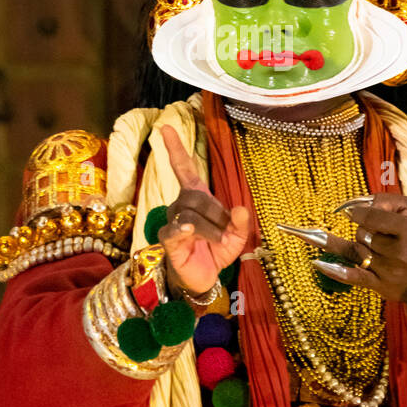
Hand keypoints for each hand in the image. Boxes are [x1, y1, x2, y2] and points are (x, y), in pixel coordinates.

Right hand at [158, 125, 250, 298]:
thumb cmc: (217, 250)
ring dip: (211, 229)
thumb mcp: (237, 237)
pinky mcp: (168, 240)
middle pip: (196, 196)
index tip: (166, 128)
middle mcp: (181, 205)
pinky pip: (174, 230)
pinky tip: (188, 230)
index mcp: (197, 197)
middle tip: (228, 232)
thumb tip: (240, 208)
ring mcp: (173, 222)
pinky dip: (182, 229)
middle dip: (216, 214)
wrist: (205, 277)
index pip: (184, 168)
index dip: (176, 149)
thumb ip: (241, 223)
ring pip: (190, 215)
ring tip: (220, 242)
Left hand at [313, 194, 406, 302]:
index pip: (370, 217)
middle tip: (386, 237)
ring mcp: (389, 272)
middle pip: (361, 234)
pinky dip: (335, 270)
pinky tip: (317, 263)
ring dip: (363, 248)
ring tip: (385, 252)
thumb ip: (383, 200)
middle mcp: (399, 253)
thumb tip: (352, 206)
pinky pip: (352, 276)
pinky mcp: (381, 287)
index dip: (358, 213)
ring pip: (357, 251)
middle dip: (367, 232)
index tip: (352, 213)